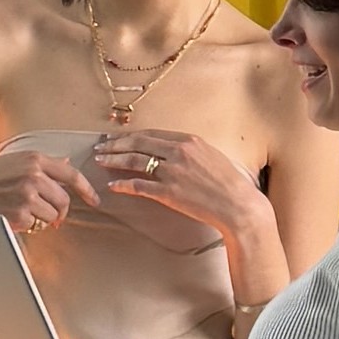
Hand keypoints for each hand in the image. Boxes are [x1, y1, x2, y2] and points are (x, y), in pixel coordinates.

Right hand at [0, 141, 103, 230]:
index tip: (95, 200)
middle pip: (64, 200)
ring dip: (42, 220)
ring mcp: (27, 195)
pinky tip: (12, 217)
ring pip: (52, 215)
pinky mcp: (20, 214)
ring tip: (22, 213)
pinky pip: (37, 226)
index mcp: (34, 159)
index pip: (71, 173)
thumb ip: (42, 164)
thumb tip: (67, 163)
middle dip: (59, 212)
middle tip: (50, 217)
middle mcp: (33, 175)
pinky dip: (29, 226)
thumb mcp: (14, 161)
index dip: (86, 189)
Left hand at [86, 126, 257, 243]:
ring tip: (100, 161)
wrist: (238, 205)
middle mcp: (178, 152)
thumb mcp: (212, 156)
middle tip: (100, 147)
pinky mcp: (168, 192)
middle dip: (115, 144)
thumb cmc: (229, 184)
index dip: (130, 135)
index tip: (117, 138)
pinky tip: (113, 186)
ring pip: (134, 161)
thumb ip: (191, 151)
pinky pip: (139, 186)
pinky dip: (123, 185)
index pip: (151, 133)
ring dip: (114, 160)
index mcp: (188, 140)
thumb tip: (174, 151)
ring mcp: (172, 172)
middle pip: (138, 143)